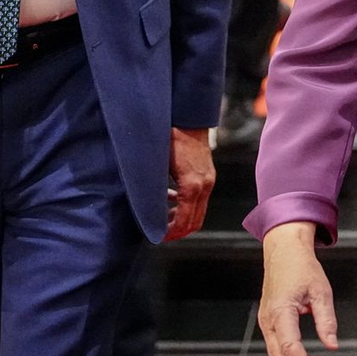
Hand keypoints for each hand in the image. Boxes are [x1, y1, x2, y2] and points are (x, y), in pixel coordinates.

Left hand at [164, 127, 215, 241]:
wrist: (190, 118)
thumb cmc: (171, 139)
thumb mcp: (158, 166)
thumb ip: (156, 190)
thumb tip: (147, 210)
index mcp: (192, 185)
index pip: (184, 221)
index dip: (170, 233)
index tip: (156, 237)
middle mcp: (204, 185)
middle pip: (196, 222)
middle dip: (178, 232)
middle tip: (160, 234)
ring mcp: (209, 180)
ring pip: (199, 212)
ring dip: (182, 220)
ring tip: (163, 219)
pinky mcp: (208, 175)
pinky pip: (200, 199)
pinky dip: (187, 206)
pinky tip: (170, 200)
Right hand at [259, 223, 338, 355]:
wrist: (284, 250)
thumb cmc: (303, 267)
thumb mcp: (321, 290)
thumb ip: (326, 320)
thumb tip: (332, 346)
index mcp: (280, 311)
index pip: (290, 348)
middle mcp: (268, 318)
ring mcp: (264, 319)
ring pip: (275, 353)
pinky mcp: (266, 319)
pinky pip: (274, 344)